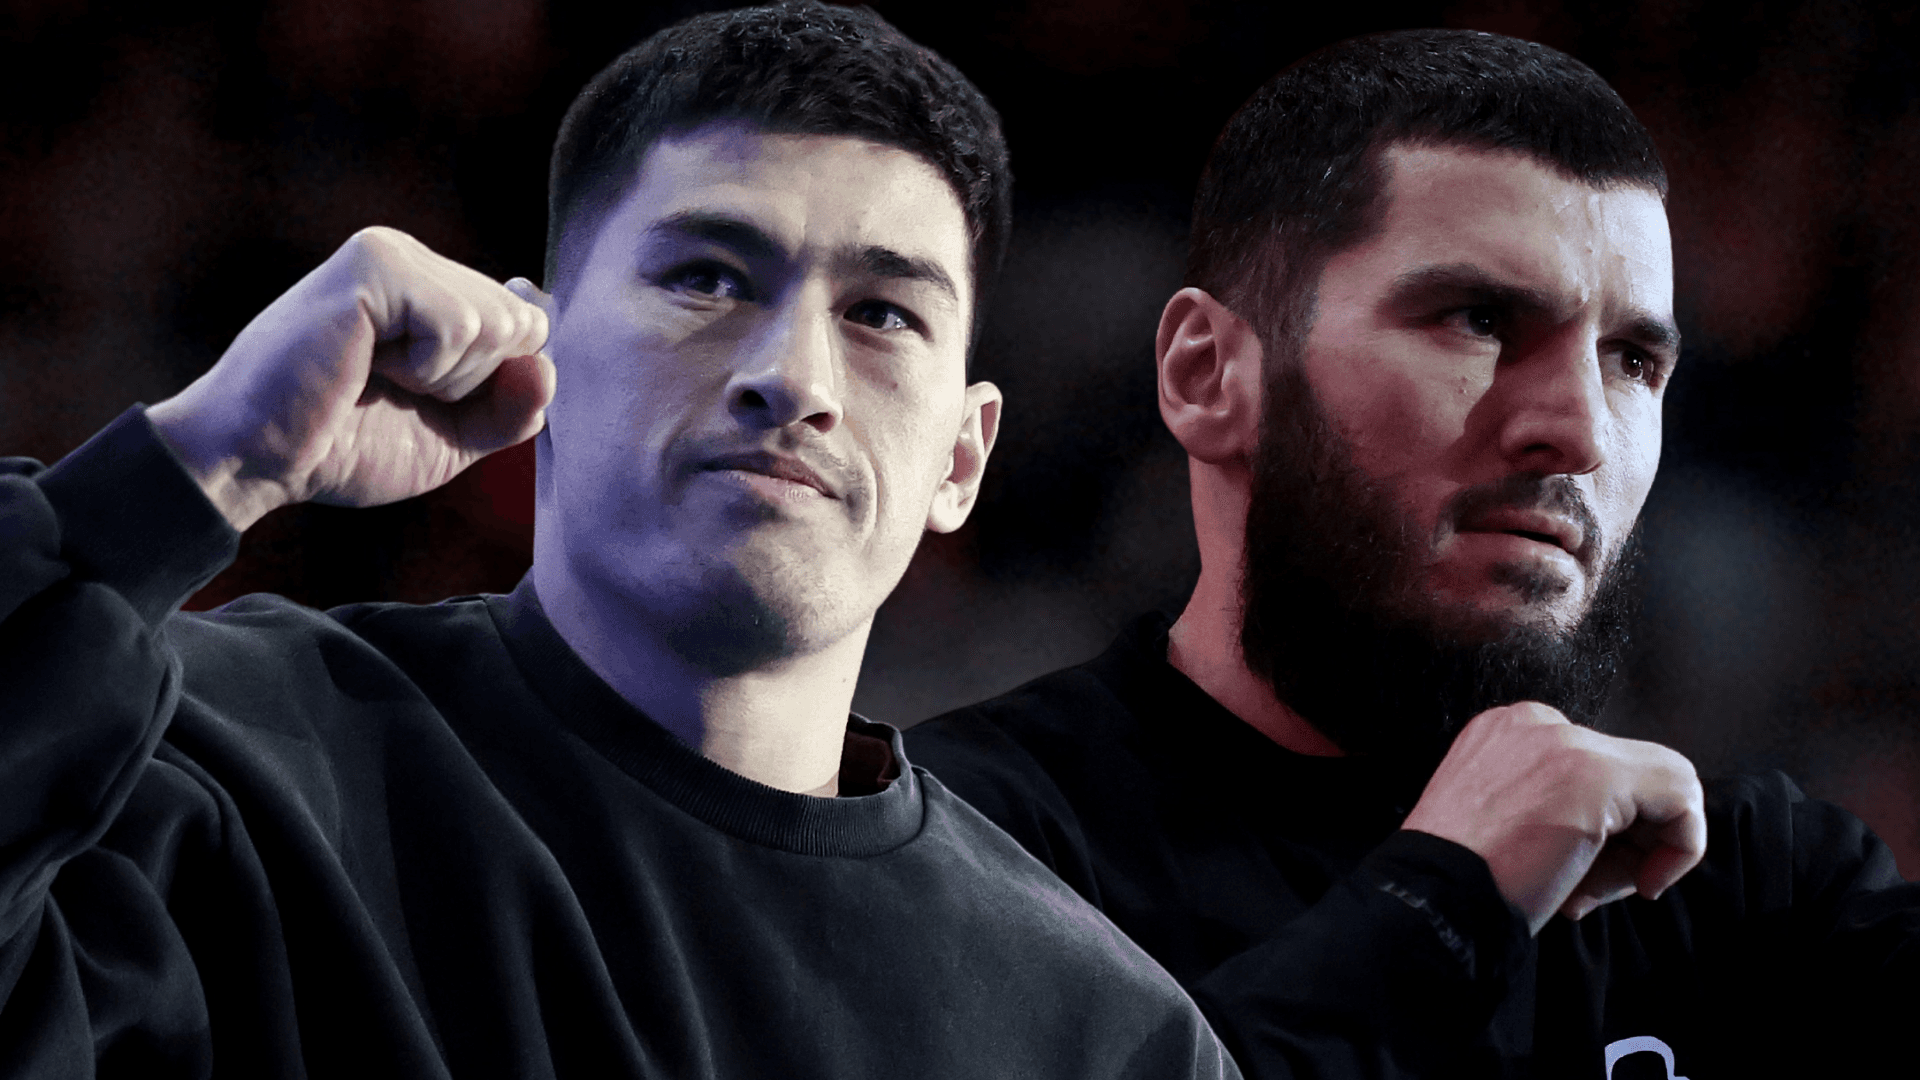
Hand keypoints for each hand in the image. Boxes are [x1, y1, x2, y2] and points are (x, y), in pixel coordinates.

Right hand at [147, 226, 554, 530]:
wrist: (256, 462)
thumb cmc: (343, 447)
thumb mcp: (454, 438)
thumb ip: (513, 407)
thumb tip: (547, 362)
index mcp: (433, 289)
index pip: (530, 326)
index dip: (494, 386)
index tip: (420, 398)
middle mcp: (416, 259)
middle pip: (524, 324)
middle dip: (472, 383)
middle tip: (393, 389)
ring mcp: (393, 254)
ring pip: (499, 322)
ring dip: (445, 378)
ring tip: (375, 374)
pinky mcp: (373, 265)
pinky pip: (460, 323)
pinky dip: (425, 368)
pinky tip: (366, 363)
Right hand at [1400, 702, 1705, 934]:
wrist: (1433, 900)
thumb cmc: (1461, 880)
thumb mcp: (1502, 823)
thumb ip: (1551, 808)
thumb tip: (1623, 836)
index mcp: (1503, 733)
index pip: (1591, 773)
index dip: (1598, 836)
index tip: (1571, 879)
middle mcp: (1532, 723)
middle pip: (1625, 780)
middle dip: (1619, 848)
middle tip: (1580, 892)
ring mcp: (1564, 742)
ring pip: (1656, 787)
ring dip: (1637, 855)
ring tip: (1583, 892)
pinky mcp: (1597, 771)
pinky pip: (1681, 794)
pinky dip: (1682, 846)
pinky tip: (1646, 883)